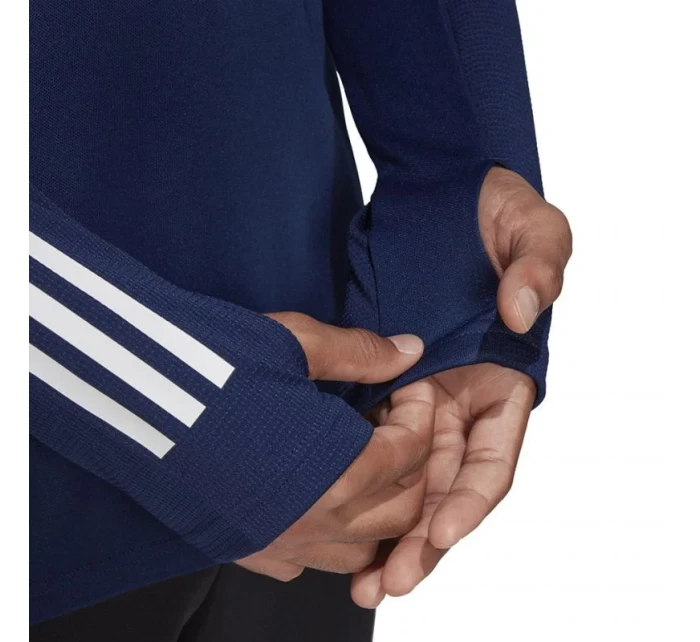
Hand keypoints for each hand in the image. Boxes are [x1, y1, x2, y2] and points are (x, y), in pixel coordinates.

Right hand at [236, 312, 434, 581]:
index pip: (411, 453)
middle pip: (401, 509)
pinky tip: (318, 499)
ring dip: (379, 509)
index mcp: (333, 472)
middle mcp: (311, 520)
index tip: (410, 387)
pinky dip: (329, 538)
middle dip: (414, 463)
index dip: (420, 413)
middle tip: (396, 422)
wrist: (128, 391)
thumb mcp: (293, 342)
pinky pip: (307, 564)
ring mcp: (277, 541)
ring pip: (361, 549)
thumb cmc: (209, 364)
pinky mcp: (245, 548)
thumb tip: (409, 350)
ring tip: (366, 463)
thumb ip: (360, 353)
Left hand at [352, 166, 571, 605]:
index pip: (493, 458)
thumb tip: (523, 308)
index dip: (469, 500)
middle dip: (421, 538)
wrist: (443, 192)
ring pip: (405, 477)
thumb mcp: (532, 226)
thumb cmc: (494, 209)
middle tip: (387, 582)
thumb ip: (539, 264)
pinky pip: (370, 438)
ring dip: (387, 527)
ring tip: (361, 577)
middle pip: (444, 487)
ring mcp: (420, 391)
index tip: (438, 532)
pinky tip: (334, 514)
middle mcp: (461, 397)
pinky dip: (358, 479)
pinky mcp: (382, 378)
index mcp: (503, 379)